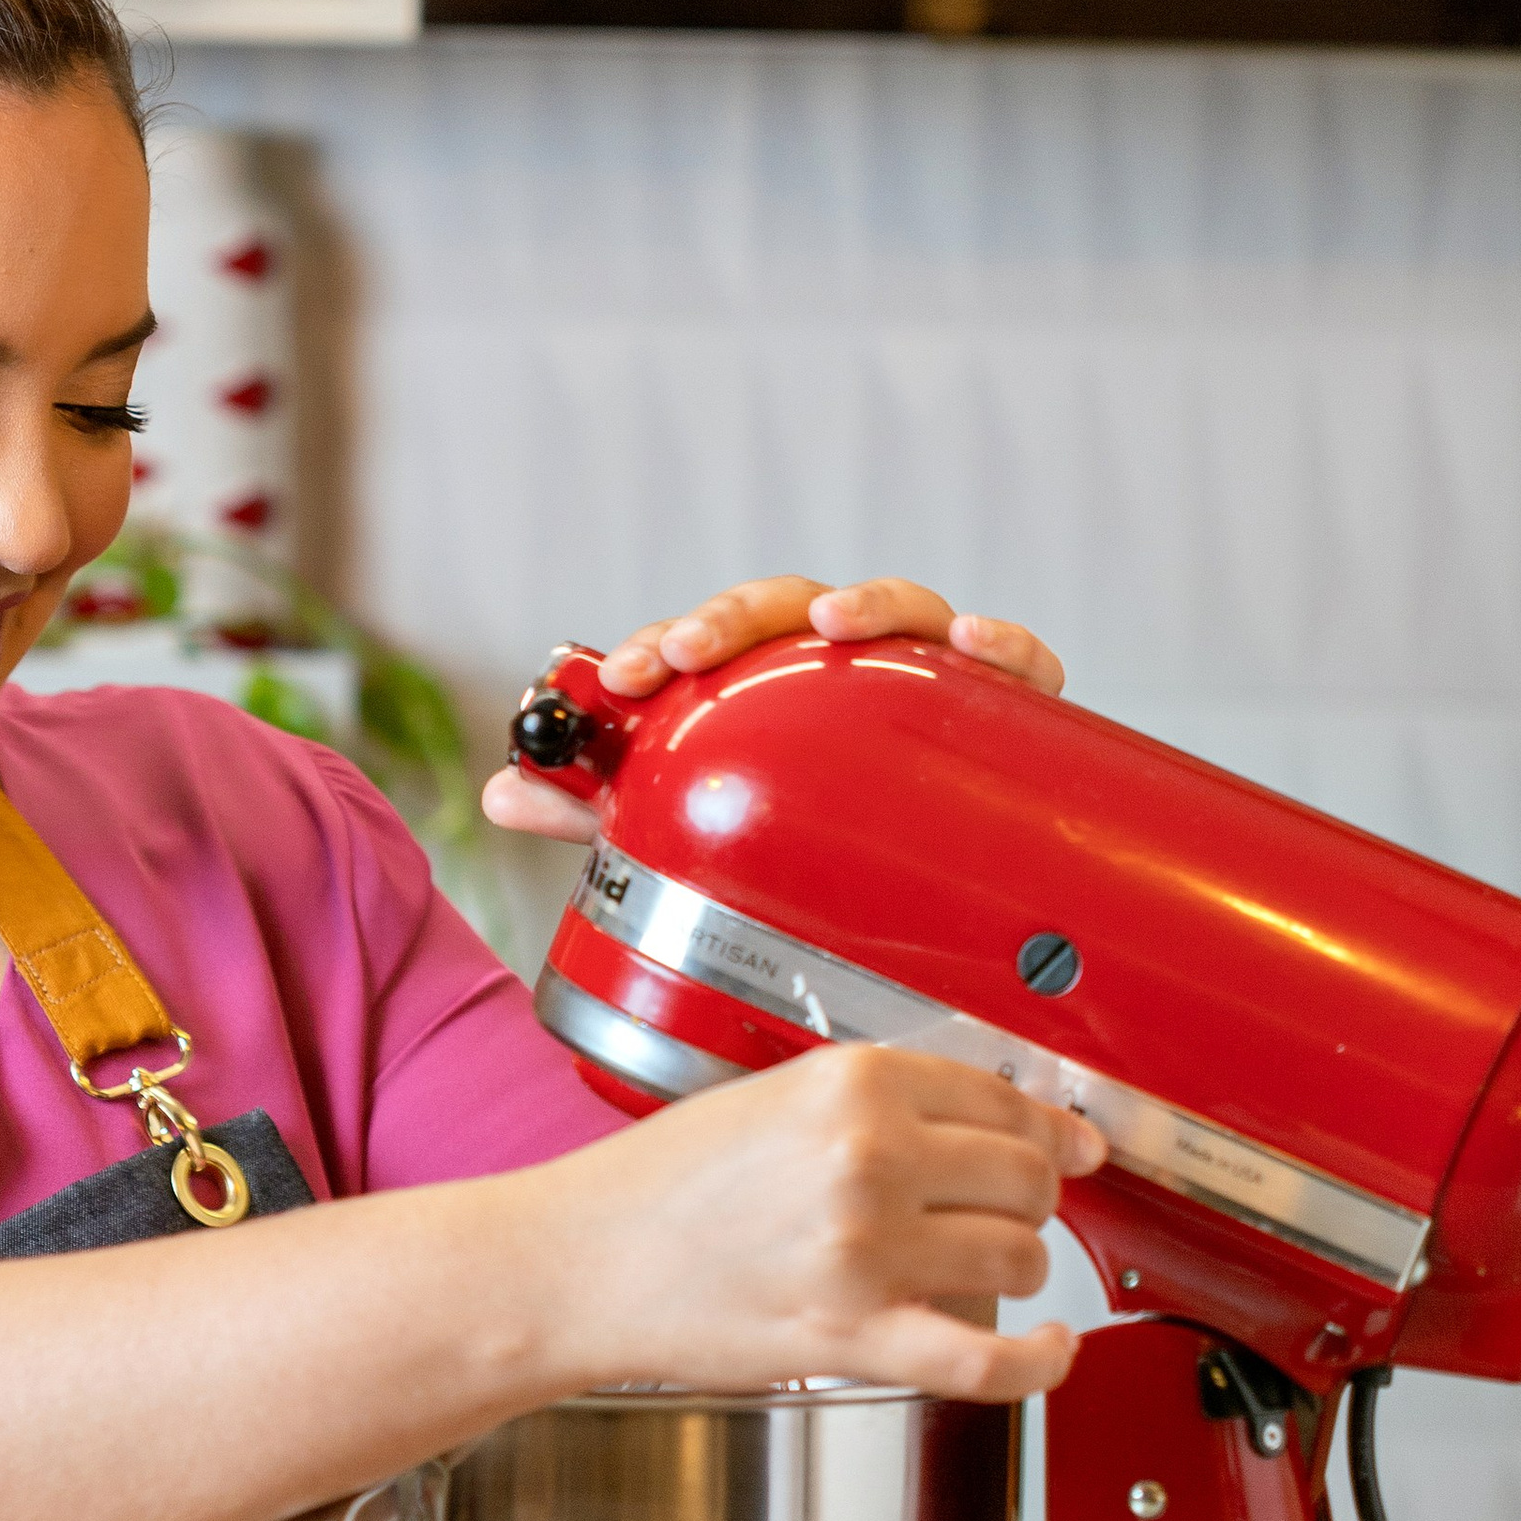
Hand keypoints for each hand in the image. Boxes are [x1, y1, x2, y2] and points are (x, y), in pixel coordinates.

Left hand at [483, 573, 1063, 842]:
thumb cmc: (814, 851)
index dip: (666, 641)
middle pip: (792, 609)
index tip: (621, 675)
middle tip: (689, 654)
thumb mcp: (695, 836)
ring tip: (832, 624)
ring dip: (867, 602)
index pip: (716, 638)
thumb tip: (503, 791)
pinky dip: (1004, 645)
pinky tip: (980, 648)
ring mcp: (928, 685)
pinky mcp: (1009, 716)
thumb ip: (600, 813)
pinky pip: (1018, 666)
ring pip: (901, 613)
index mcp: (772, 688)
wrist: (945, 918)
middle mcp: (847, 673)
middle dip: (738, 618)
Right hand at [554, 1040, 1095, 1406]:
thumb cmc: (663, 1183)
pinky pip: (988, 1360)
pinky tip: (1051, 1351)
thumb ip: (884, 1103)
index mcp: (852, 1085)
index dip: (1052, 1129)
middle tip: (999, 1212)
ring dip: (1017, 1270)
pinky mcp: (855, 1337)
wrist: (584, 1261)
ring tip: (979, 1270)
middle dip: (1027, 1200)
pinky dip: (1039, 1363)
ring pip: (1020, 1259)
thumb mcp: (775, 1098)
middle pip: (1027, 1179)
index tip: (1071, 1146)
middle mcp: (870, 1158)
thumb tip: (1003, 1125)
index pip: (1004, 1099)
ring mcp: (868, 1252)